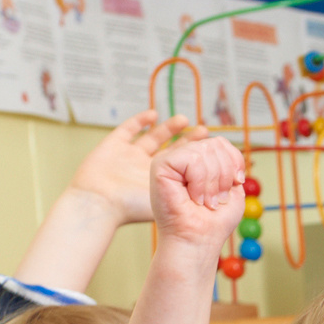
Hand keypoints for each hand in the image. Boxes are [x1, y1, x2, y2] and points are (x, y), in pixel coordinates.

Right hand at [70, 110, 201, 224]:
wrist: (98, 204)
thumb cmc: (132, 209)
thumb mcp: (169, 204)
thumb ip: (193, 197)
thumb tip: (224, 196)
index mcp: (160, 183)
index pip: (183, 168)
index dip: (198, 158)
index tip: (213, 150)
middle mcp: (145, 169)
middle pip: (171, 151)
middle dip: (188, 141)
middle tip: (205, 132)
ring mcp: (128, 156)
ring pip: (152, 138)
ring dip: (168, 128)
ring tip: (185, 120)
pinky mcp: (112, 146)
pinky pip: (127, 129)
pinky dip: (140, 120)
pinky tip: (153, 114)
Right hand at [150, 135, 248, 259]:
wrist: (198, 241)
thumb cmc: (213, 222)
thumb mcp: (232, 189)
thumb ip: (230, 164)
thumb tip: (223, 144)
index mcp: (198, 161)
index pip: (221, 143)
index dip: (234, 161)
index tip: (235, 184)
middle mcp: (182, 156)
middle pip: (214, 144)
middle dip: (225, 175)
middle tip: (216, 199)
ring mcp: (170, 159)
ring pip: (204, 150)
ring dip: (214, 182)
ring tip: (205, 201)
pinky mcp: (160, 164)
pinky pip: (192, 159)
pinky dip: (200, 181)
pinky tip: (193, 198)